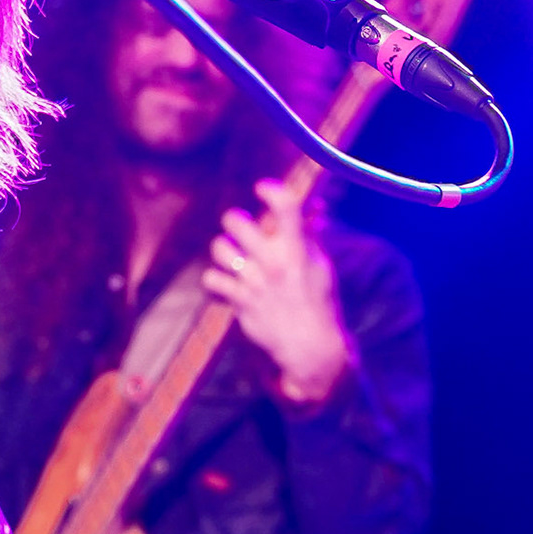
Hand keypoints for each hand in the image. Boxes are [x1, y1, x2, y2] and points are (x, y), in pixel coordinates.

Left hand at [202, 180, 351, 405]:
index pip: (286, 207)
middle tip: (239, 227)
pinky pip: (212, 279)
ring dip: (223, 248)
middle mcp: (274, 262)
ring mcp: (254, 282)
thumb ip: (311, 236)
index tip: (262, 188)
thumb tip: (314, 208)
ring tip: (232, 255)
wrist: (309, 345)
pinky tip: (225, 281)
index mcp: (297, 250)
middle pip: (237, 222)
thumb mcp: (320, 266)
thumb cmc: (316, 300)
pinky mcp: (239, 301)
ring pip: (220, 248)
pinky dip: (215, 278)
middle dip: (234, 220)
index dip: (271, 190)